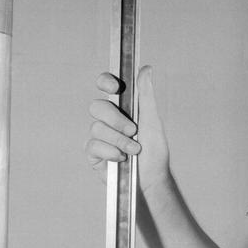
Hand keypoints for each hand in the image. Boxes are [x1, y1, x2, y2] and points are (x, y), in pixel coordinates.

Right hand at [84, 66, 169, 190]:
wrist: (150, 179)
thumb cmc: (154, 151)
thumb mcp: (152, 120)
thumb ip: (146, 95)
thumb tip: (146, 68)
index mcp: (121, 106)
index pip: (105, 86)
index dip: (105, 81)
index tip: (115, 88)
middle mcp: (107, 119)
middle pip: (97, 106)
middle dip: (115, 119)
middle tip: (133, 130)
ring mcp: (99, 136)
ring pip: (96, 127)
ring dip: (119, 140)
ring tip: (134, 151)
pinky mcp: (94, 153)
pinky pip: (93, 145)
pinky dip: (111, 151)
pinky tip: (121, 159)